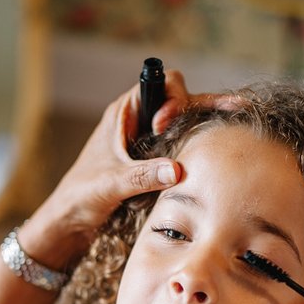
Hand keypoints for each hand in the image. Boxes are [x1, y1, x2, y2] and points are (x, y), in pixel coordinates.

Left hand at [22, 71, 237, 266]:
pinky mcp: (156, 162)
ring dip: (205, 123)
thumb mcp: (112, 184)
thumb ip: (142, 176)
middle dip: (201, 104)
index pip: (160, 83)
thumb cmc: (81, 195)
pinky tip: (218, 149)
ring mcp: (149, 141)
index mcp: (124, 113)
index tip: (164, 125)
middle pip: (180, 99)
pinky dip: (200, 146)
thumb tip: (177, 170)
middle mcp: (139, 121)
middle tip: (223, 116)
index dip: (172, 97)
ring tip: (233, 118)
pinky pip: (182, 146)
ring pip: (185, 122)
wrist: (71, 220)